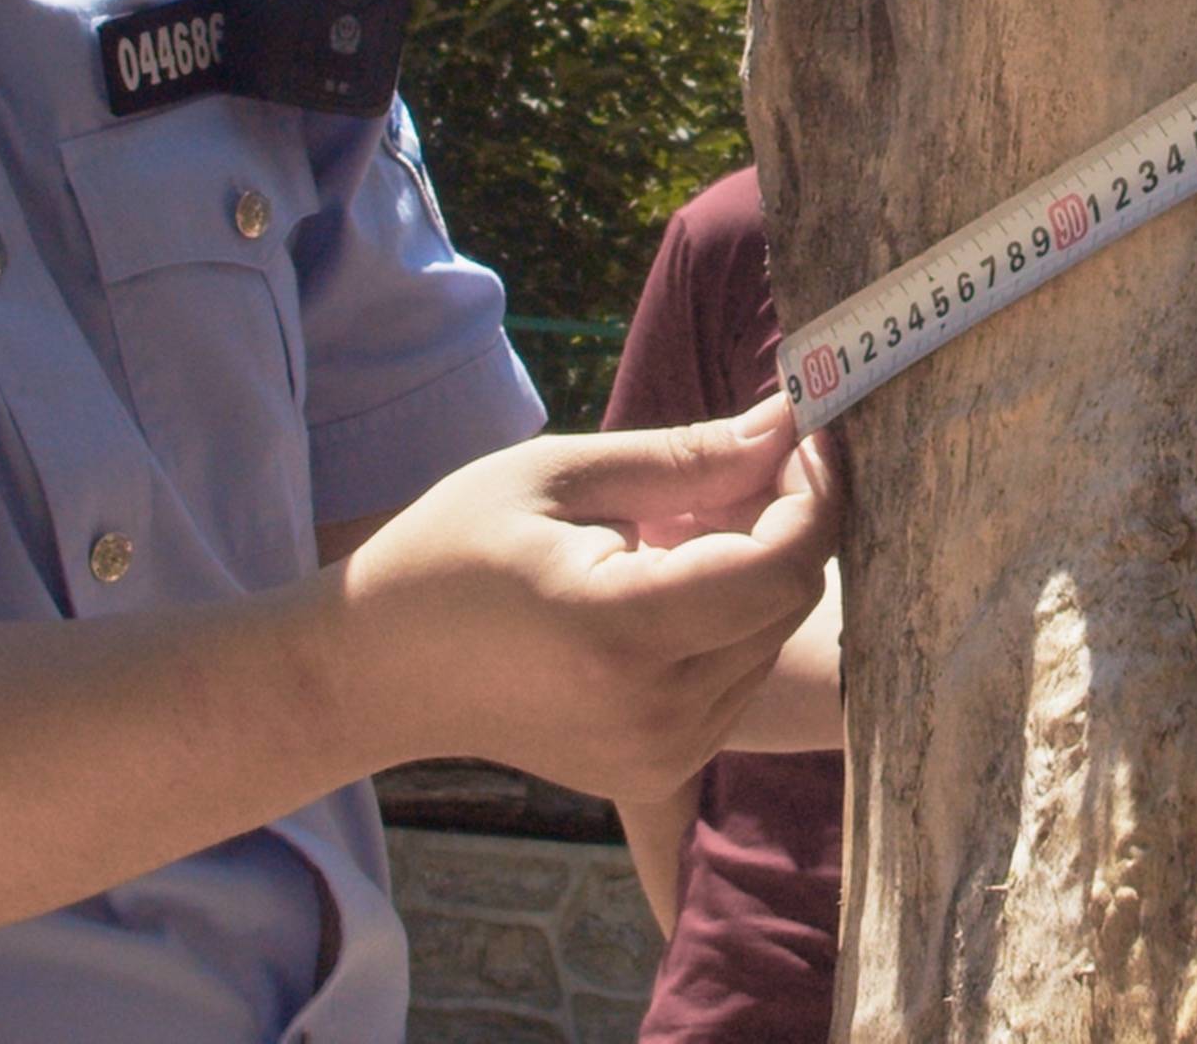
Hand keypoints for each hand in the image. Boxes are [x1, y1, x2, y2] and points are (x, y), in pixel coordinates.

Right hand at [326, 395, 839, 799]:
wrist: (382, 672)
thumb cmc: (453, 551)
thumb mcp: (556, 476)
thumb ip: (683, 458)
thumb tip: (786, 425)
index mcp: (621, 631)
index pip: (782, 567)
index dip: (814, 494)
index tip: (805, 435)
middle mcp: (654, 711)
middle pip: (786, 604)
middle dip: (785, 525)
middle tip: (734, 466)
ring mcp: (660, 754)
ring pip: (770, 642)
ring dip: (754, 575)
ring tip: (672, 532)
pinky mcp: (660, 771)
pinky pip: (736, 680)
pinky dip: (726, 623)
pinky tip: (661, 586)